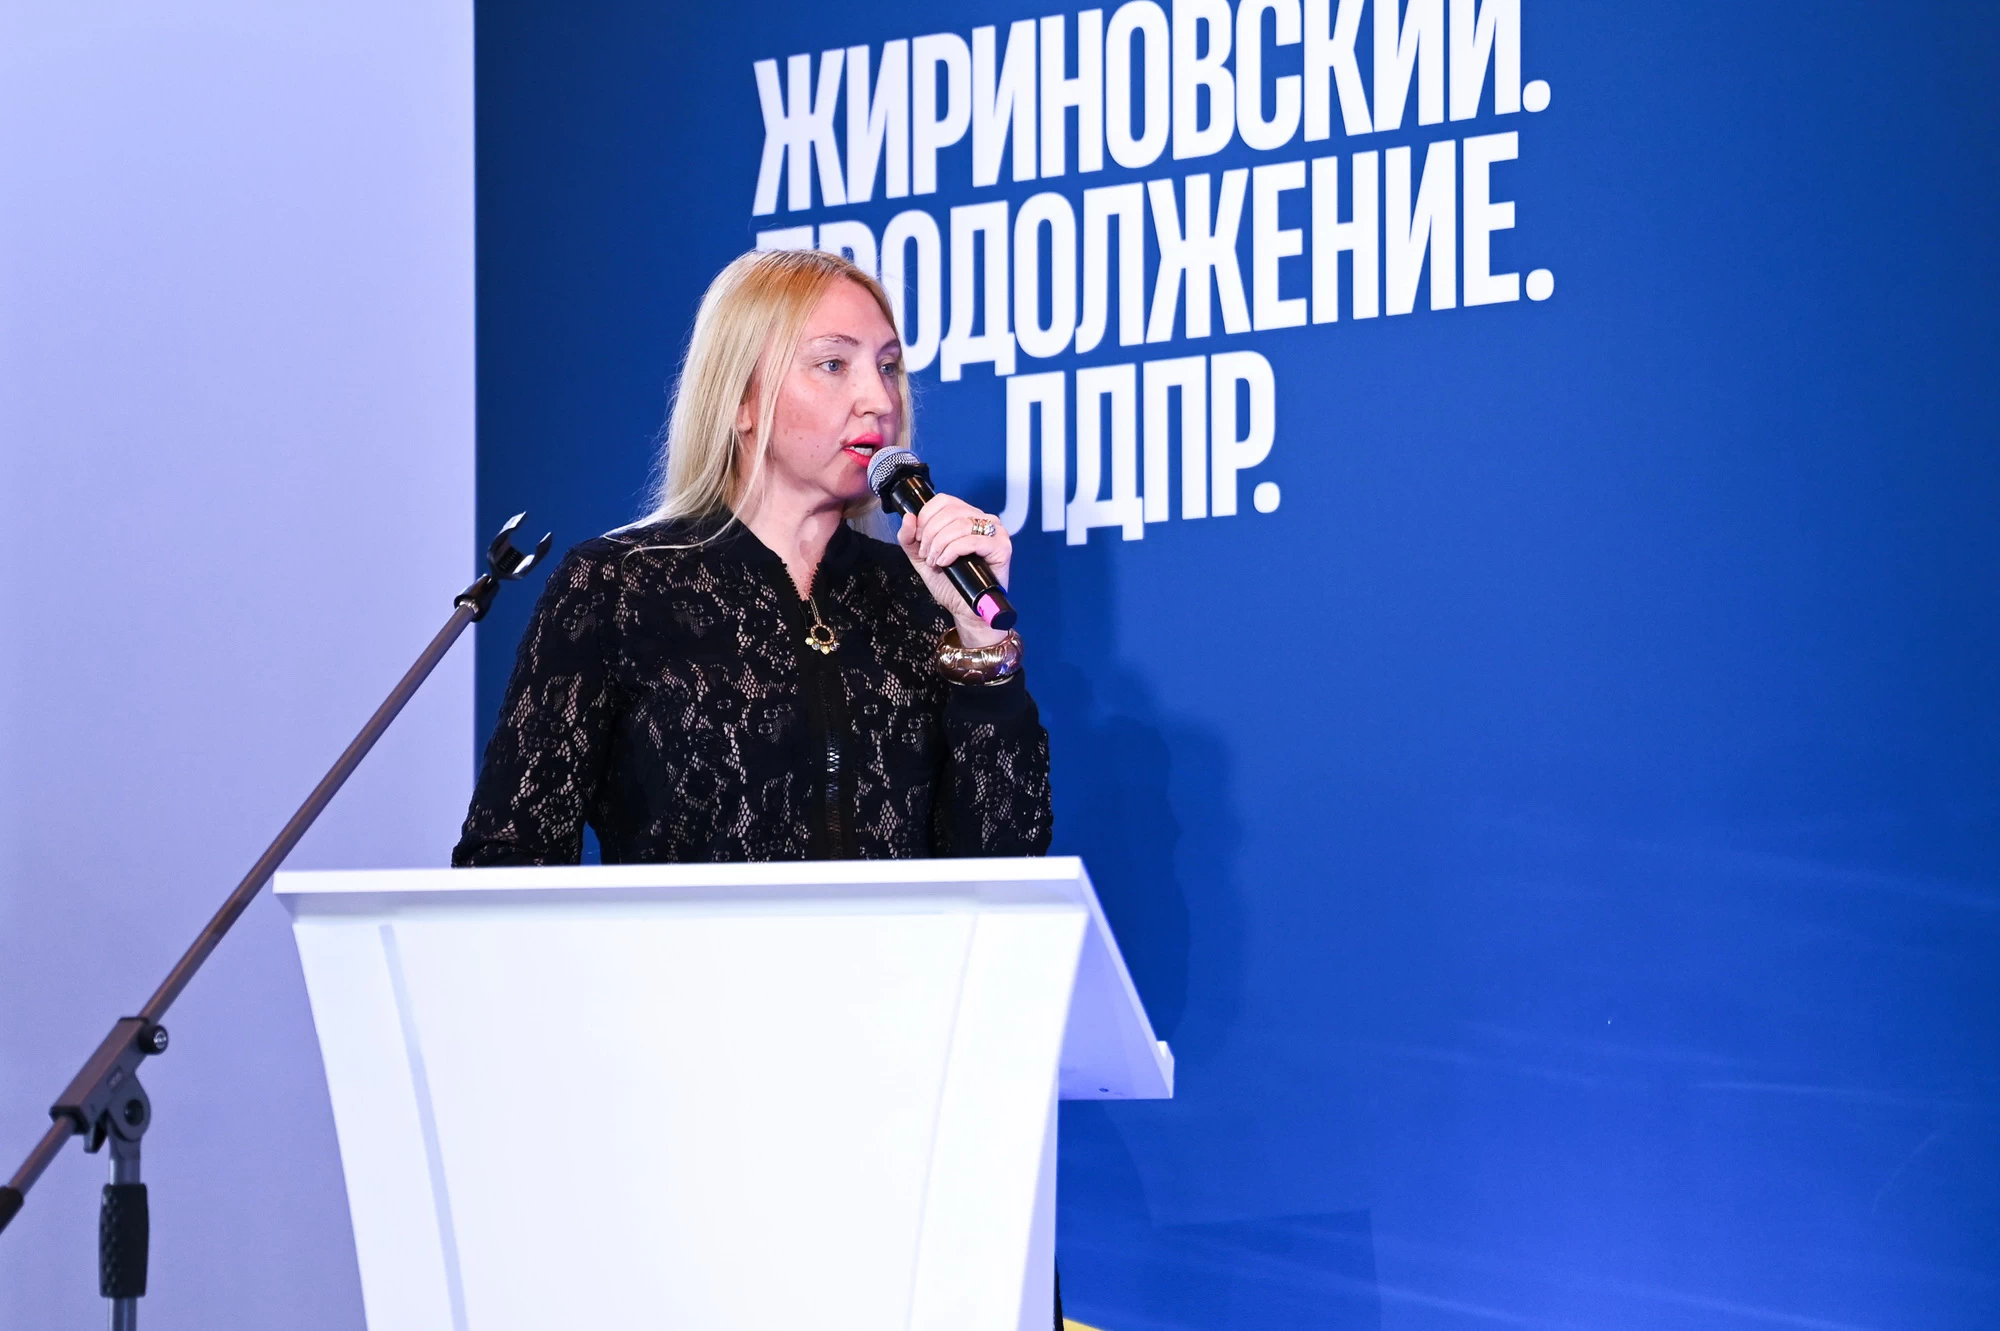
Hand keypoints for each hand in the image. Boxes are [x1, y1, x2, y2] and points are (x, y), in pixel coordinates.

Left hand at [897, 494, 1011, 646]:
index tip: (919, 539)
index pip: (943, 500)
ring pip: (959, 524)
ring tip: (936, 562)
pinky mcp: (1001, 547)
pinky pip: (972, 540)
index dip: (925, 517)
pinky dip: (952, 551)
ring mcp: (995, 532)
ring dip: (939, 544)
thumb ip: (910, 538)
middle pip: (949, 512)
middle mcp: (982, 519)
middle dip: (930, 535)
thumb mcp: (921, 557)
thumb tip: (908, 517)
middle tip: (927, 555)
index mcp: (965, 516)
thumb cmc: (950, 583)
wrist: (965, 609)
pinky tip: (946, 563)